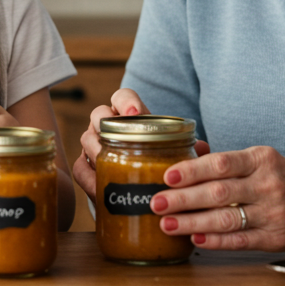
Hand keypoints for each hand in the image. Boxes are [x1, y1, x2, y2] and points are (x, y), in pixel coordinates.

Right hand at [70, 89, 212, 203]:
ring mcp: (94, 146)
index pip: (122, 96)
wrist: (137, 184)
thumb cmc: (157, 161)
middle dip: (104, 122)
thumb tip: (204, 150)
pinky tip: (102, 188)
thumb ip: (189, 151)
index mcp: (130, 117)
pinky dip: (89, 178)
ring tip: (111, 164)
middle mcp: (108, 126)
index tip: (136, 113)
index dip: (126, 101)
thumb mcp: (174, 153)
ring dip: (97, 151)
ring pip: (86, 139)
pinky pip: (80, 170)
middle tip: (118, 138)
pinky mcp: (85, 169)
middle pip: (98, 114)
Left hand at [149, 145, 284, 251]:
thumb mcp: (264, 159)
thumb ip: (228, 159)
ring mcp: (273, 213)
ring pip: (226, 218)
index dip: (191, 170)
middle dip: (183, 198)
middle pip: (218, 192)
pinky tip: (195, 238)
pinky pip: (240, 240)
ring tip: (167, 223)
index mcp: (262, 159)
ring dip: (192, 222)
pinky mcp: (276, 238)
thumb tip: (191, 149)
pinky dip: (215, 240)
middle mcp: (268, 185)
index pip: (221, 163)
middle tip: (156, 201)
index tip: (167, 176)